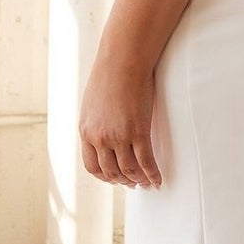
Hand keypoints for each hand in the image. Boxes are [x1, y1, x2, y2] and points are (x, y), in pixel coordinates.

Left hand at [79, 49, 161, 187]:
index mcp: (85, 131)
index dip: (105, 177)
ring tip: (147, 182)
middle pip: (111, 171)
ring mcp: (118, 136)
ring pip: (129, 170)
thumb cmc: (110, 75)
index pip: (92, 166)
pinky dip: (152, 174)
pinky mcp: (138, 132)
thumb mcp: (93, 103)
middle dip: (123, 181)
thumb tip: (104, 131)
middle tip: (133, 184)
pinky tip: (158, 179)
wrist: (123, 60)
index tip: (116, 178)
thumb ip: (96, 122)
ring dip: (139, 180)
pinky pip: (146, 162)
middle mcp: (99, 137)